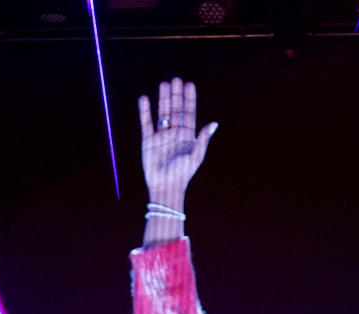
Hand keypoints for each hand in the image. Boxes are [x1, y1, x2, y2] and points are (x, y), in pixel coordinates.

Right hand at [139, 78, 216, 208]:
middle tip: (176, 80)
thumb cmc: (183, 175)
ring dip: (162, 99)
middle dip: (176, 95)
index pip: (189, 113)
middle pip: (175, 110)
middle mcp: (175, 134)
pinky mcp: (148, 141)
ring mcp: (161, 136)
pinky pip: (146, 123)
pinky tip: (144, 99)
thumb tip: (214, 123)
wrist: (165, 187)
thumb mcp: (196, 156)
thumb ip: (203, 139)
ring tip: (164, 84)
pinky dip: (144, 111)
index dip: (189, 100)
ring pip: (162, 113)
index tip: (189, 85)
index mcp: (187, 137)